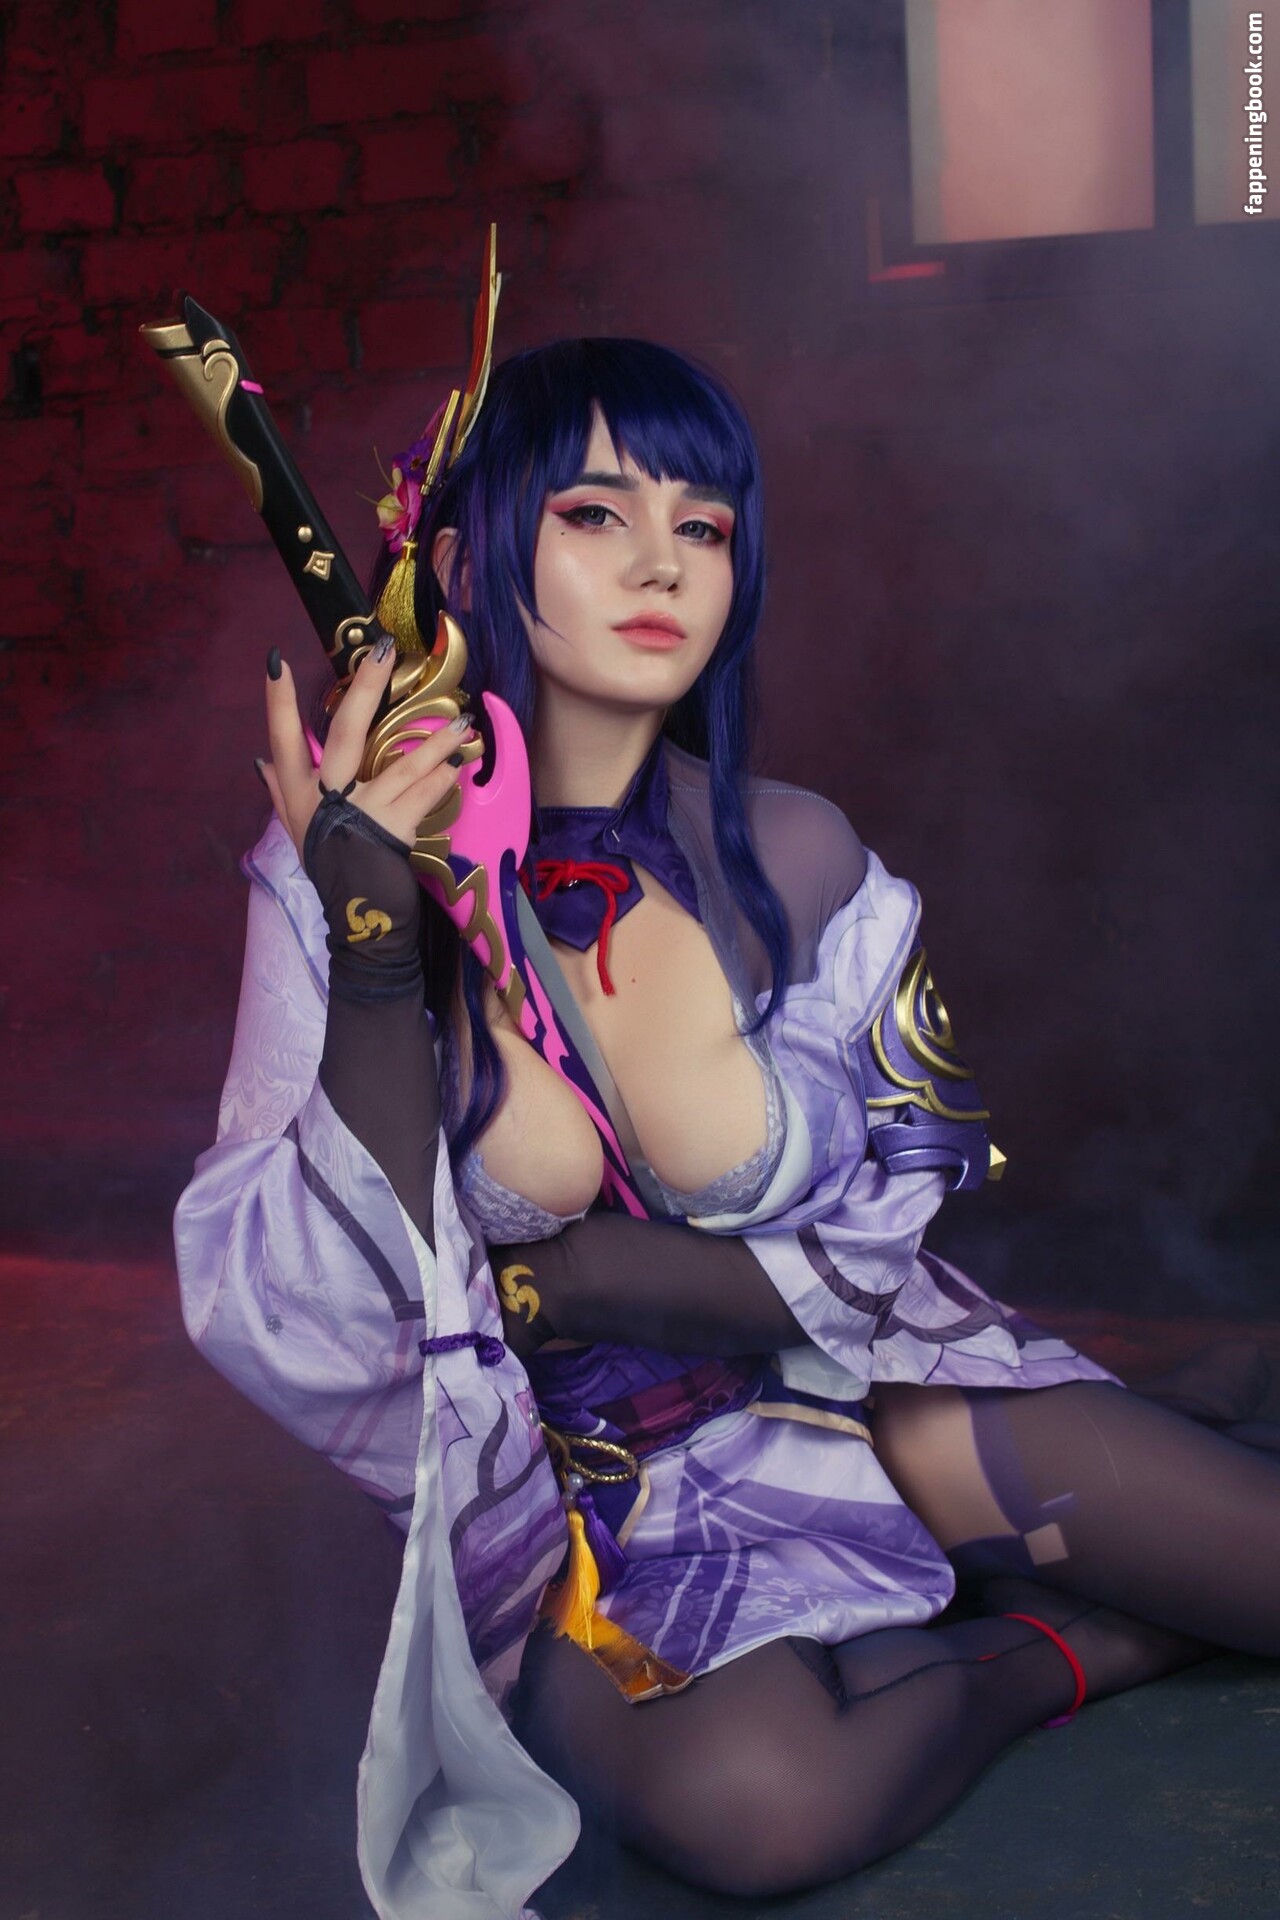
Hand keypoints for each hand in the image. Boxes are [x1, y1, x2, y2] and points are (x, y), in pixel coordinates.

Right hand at [258, 639, 470, 859]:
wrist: (358, 915)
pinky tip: (459, 765)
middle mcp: (328, 798)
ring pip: (402, 764)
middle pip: (345, 734)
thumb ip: (280, 793)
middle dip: (365, 689)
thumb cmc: (329, 868)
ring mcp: (363, 812)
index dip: (278, 703)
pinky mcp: (394, 829)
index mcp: (301, 794)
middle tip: (384, 650)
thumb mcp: (298, 830)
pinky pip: (424, 795)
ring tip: (462, 720)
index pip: (283, 740)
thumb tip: (259, 763)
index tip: (276, 661)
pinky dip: (442, 780)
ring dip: (436, 742)